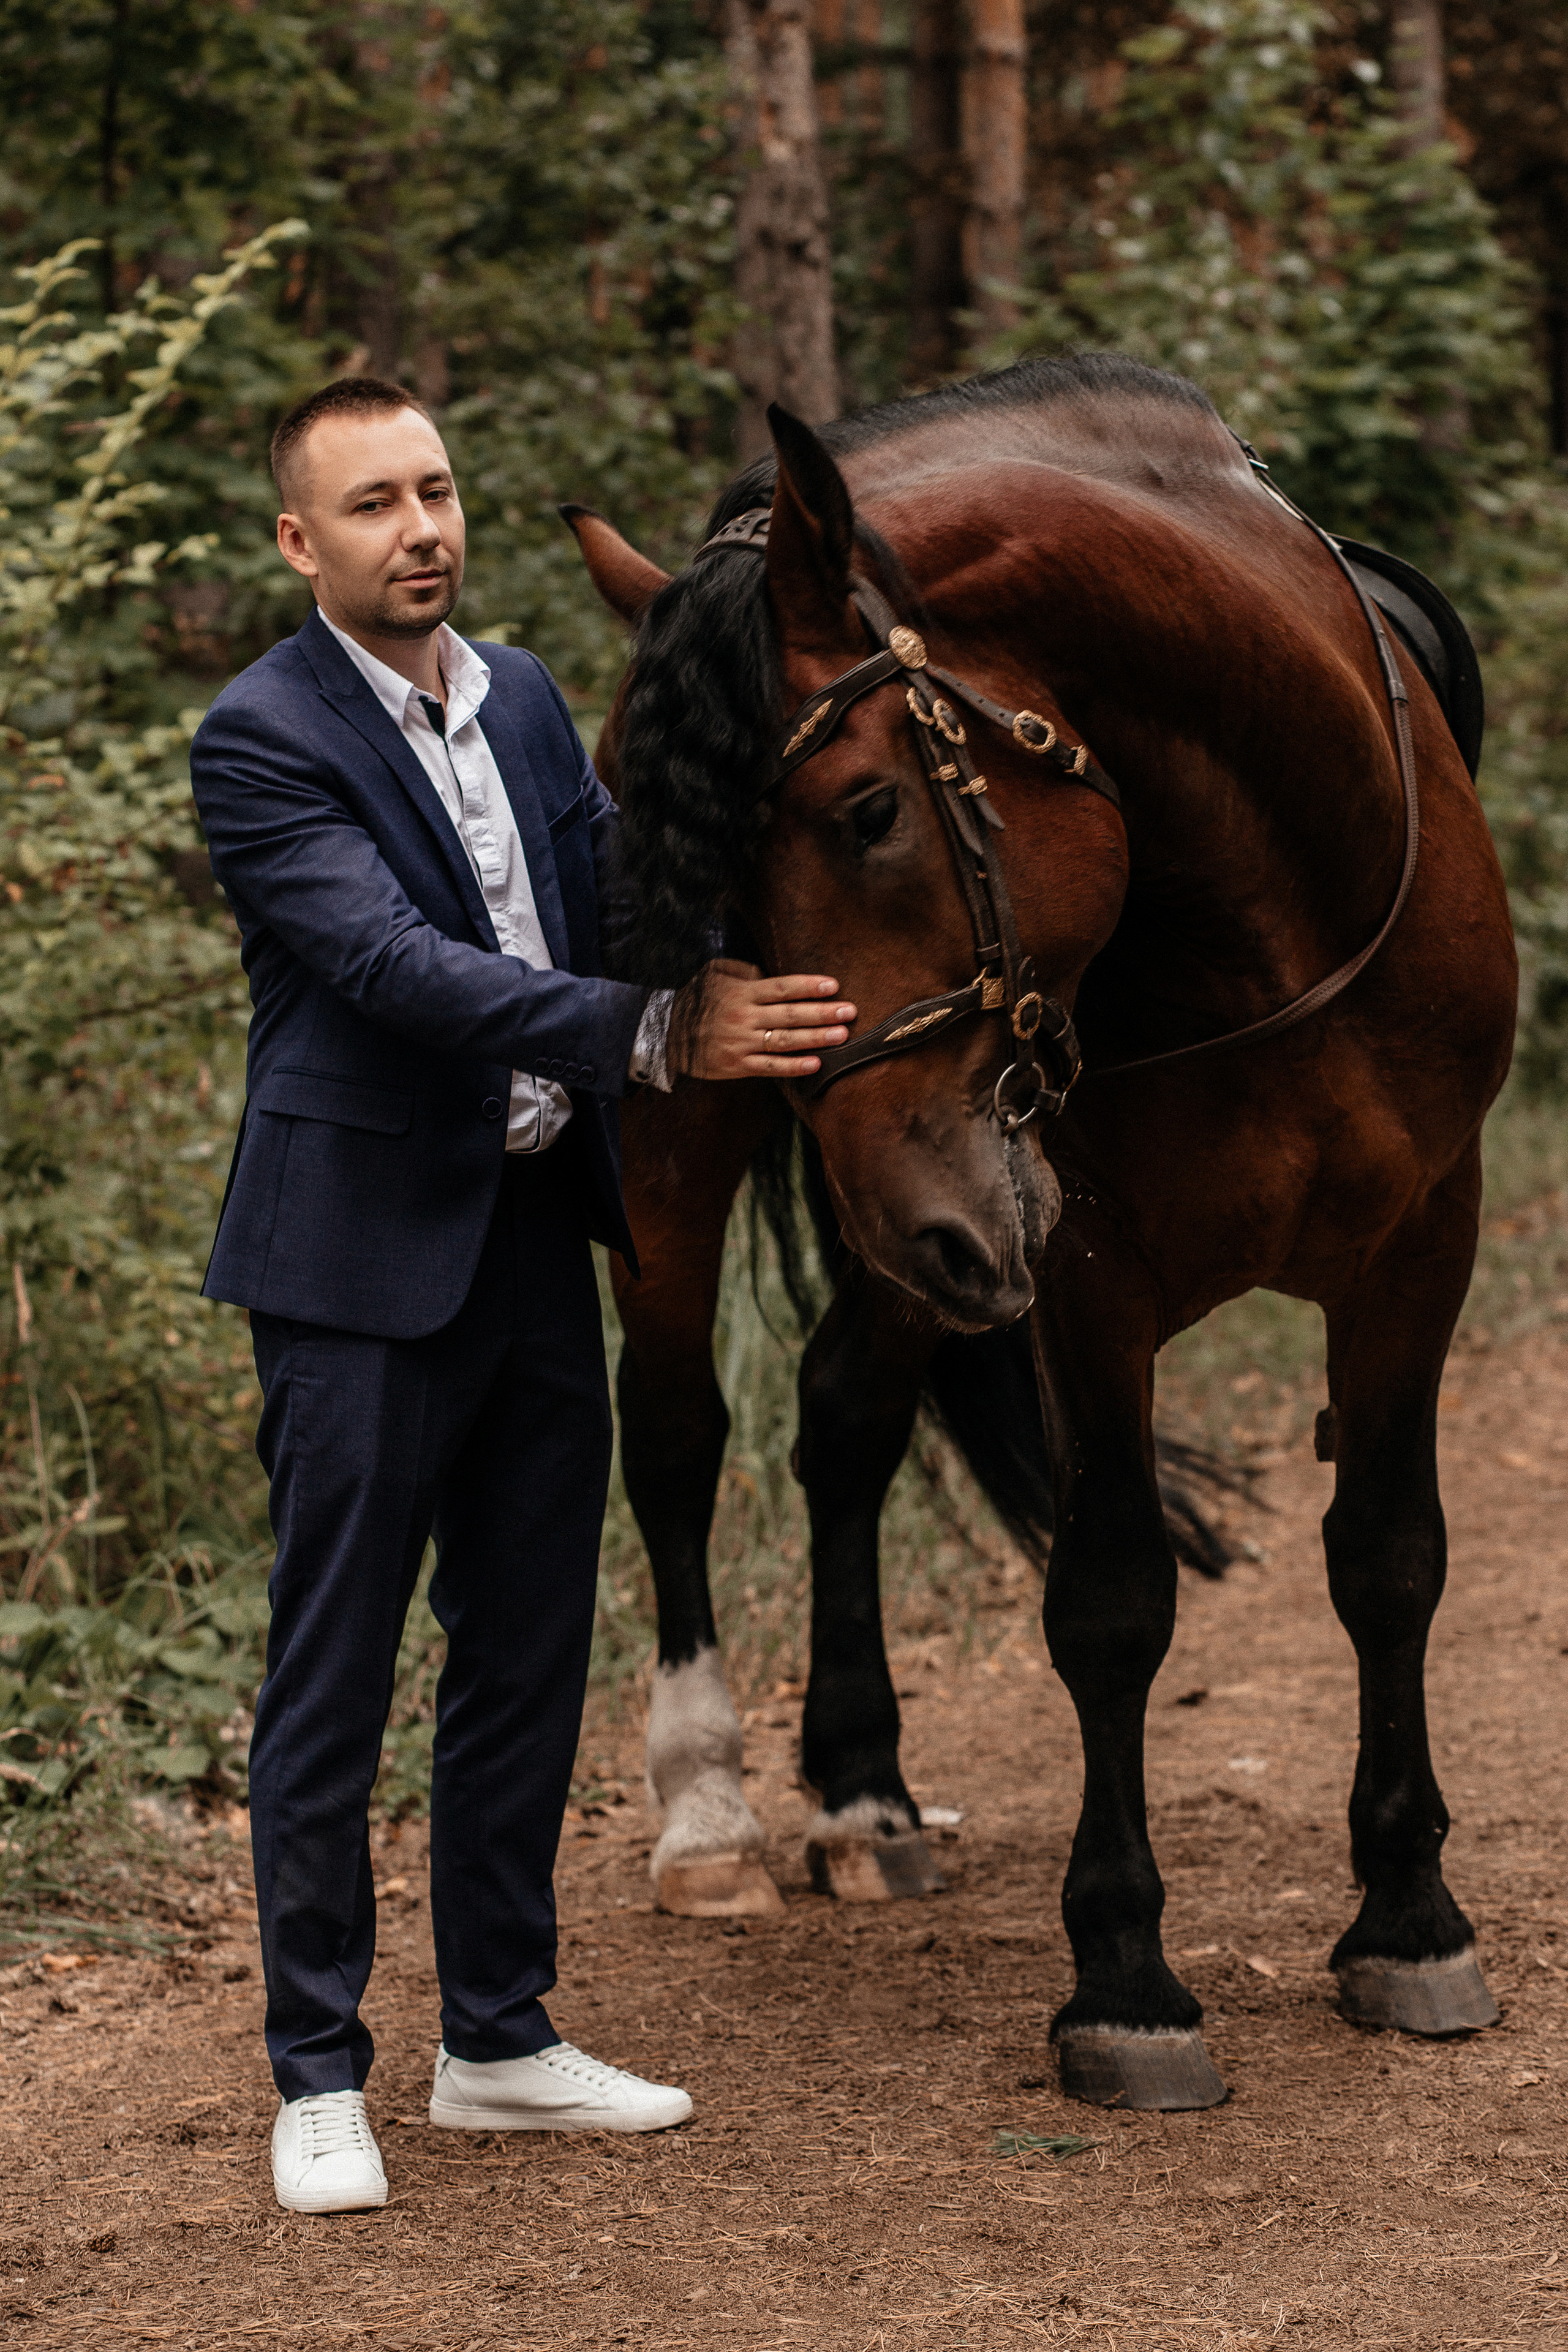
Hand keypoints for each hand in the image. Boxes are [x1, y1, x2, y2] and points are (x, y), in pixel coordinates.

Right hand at [669, 958, 856, 1082]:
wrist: (665, 1034)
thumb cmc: (695, 1001)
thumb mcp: (714, 975)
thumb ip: (743, 971)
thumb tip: (767, 975)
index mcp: (741, 993)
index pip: (782, 987)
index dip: (809, 986)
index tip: (833, 986)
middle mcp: (743, 1016)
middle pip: (790, 1014)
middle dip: (823, 1013)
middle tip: (849, 1011)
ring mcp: (741, 1043)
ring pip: (785, 1040)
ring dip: (815, 1038)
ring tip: (841, 1036)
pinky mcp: (737, 1065)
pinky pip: (770, 1067)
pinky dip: (794, 1066)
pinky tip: (815, 1063)